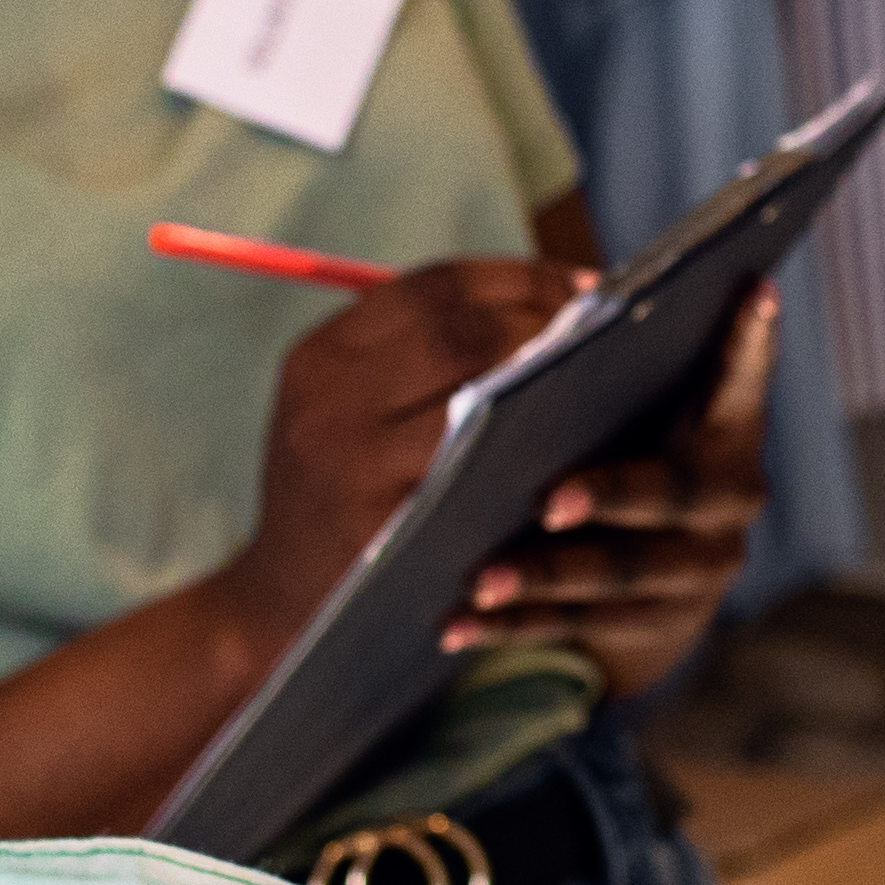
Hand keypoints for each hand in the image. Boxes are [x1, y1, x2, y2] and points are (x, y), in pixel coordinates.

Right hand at [215, 257, 577, 645]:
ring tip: (603, 375)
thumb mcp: (340, 413)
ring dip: (549, 377)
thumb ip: (411, 357)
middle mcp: (327, 402)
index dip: (517, 277)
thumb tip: (543, 297)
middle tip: (607, 330)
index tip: (580, 285)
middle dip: (544, 319)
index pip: (432, 288)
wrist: (277, 607)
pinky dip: (534, 444)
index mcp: (319, 358)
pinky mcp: (384, 525)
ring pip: (475, 391)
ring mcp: (353, 467)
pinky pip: (479, 468)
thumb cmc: (336, 498)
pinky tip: (578, 441)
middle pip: (460, 330)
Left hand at [452, 288, 774, 698]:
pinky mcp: (650, 624)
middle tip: (548, 499)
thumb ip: (631, 367)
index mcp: (731, 430)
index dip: (749, 345)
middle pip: (675, 494)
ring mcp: (696, 571)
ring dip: (545, 576)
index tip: (752, 292)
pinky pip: (574, 626)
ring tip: (480, 577)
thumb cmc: (641, 449)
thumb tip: (573, 308)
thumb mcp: (651, 406)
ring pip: (618, 575)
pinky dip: (509, 626)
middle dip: (611, 495)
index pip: (740, 380)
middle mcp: (731, 503)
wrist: (665, 570)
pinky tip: (455, 623)